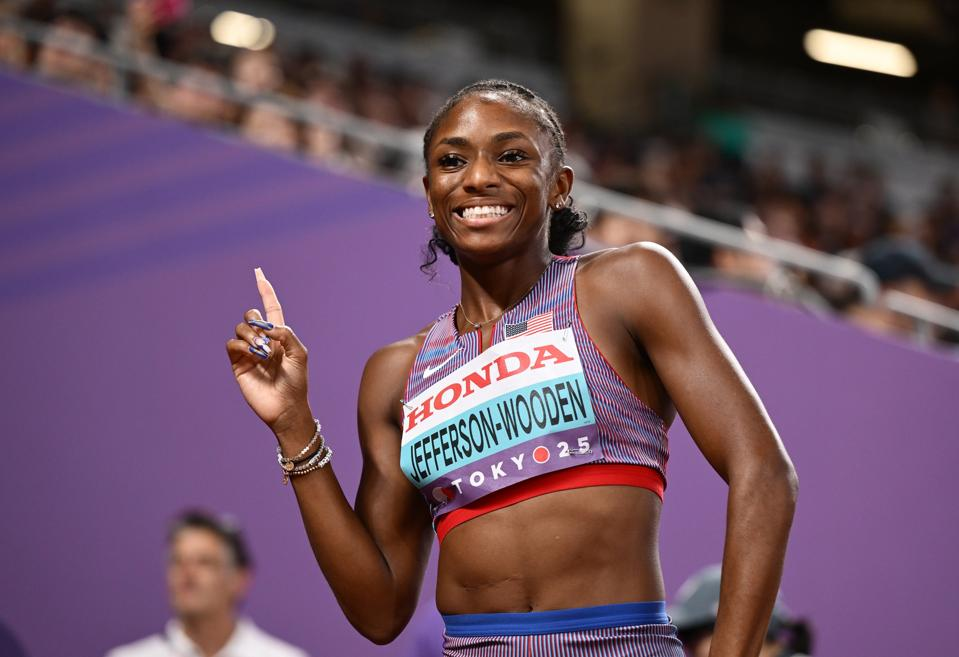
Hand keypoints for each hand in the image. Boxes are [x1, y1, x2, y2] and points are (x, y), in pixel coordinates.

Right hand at [226, 267, 310, 434]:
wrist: (285, 407)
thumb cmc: (297, 382)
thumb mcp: (299, 354)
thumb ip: (286, 334)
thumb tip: (267, 326)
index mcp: (280, 335)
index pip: (271, 308)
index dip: (265, 290)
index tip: (258, 273)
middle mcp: (263, 340)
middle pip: (251, 315)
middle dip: (256, 320)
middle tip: (267, 340)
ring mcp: (249, 351)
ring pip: (240, 328)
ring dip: (251, 335)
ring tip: (261, 352)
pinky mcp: (238, 363)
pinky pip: (232, 344)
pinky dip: (240, 345)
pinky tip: (252, 355)